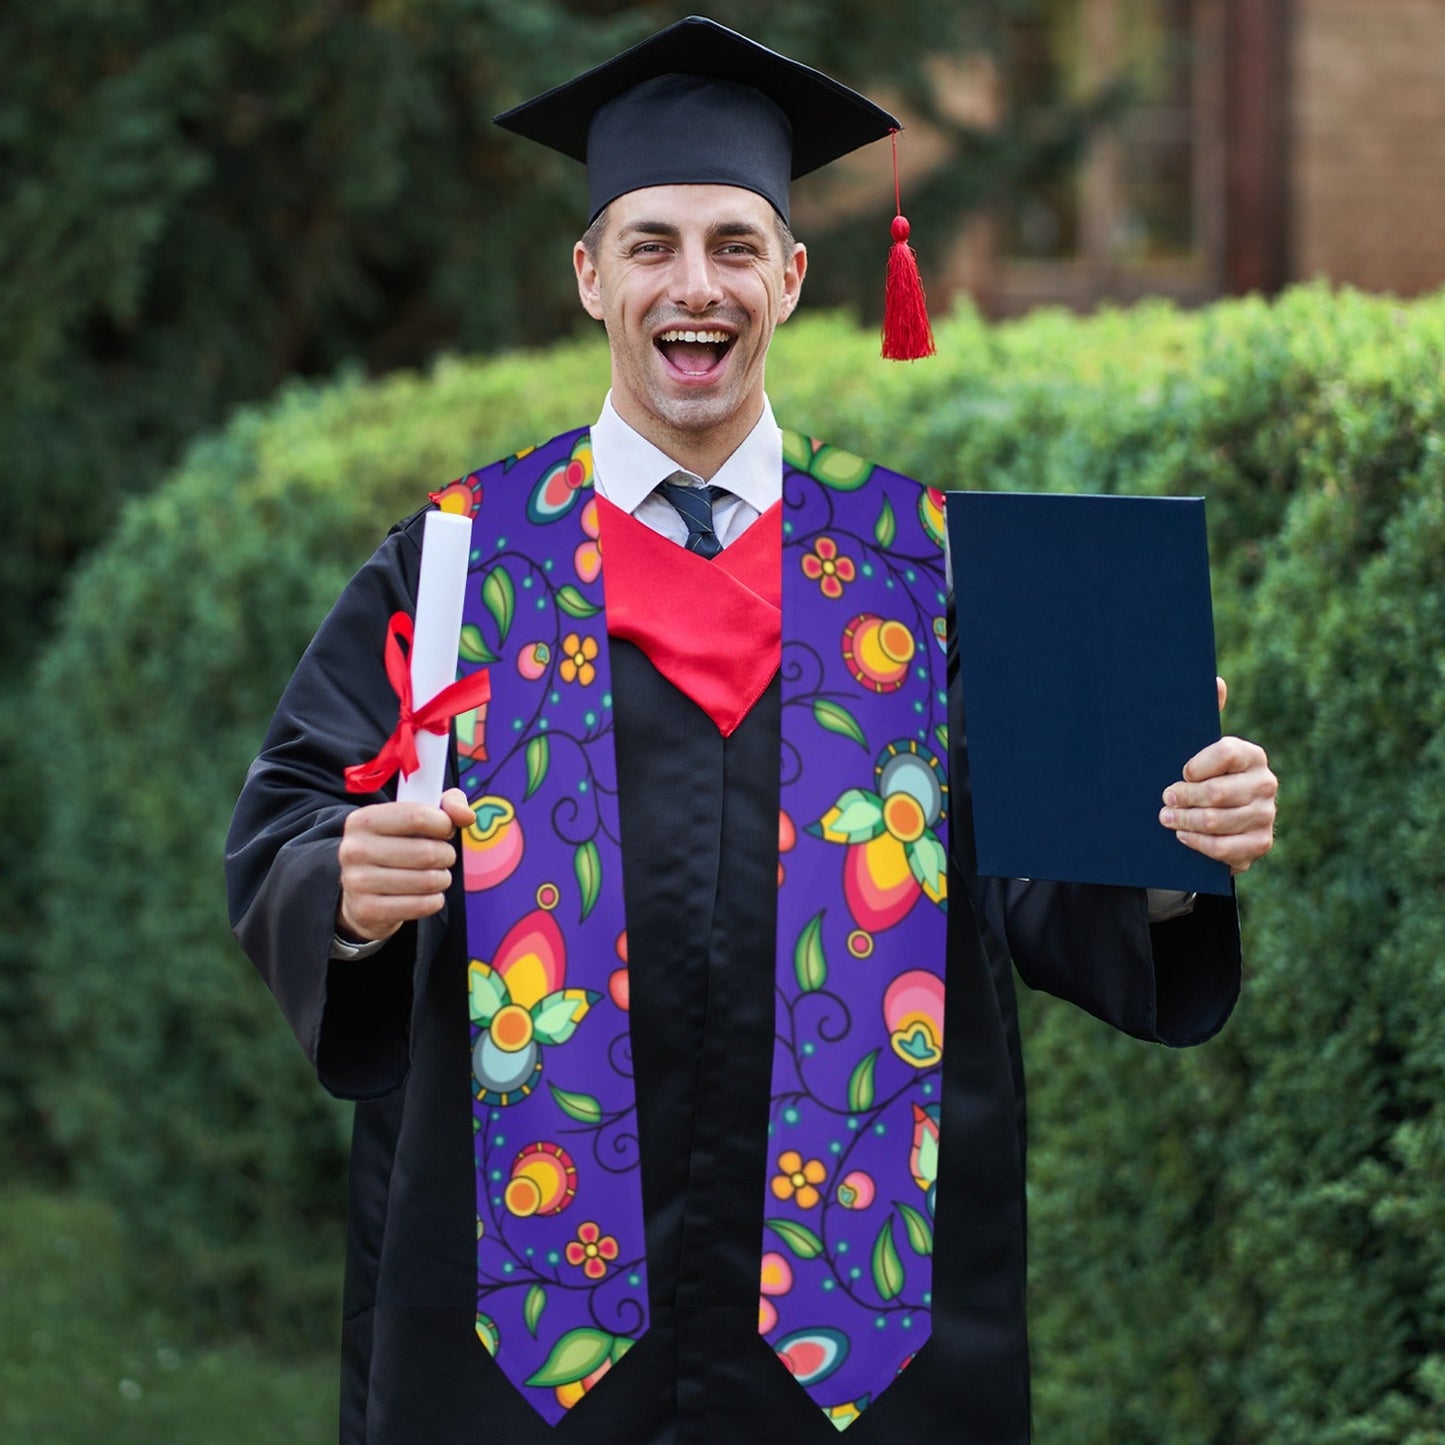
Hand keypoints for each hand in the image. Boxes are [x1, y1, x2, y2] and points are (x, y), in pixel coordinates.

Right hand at [336, 787, 475, 942]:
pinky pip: (421, 905)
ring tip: (436, 876)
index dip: (444, 824)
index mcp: (363, 820)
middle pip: (426, 852)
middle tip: (443, 857)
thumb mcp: (416, 817)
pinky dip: (434, 900)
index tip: (446, 830)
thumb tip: (466, 815)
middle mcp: (354, 849)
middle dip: (446, 855)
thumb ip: (447, 805)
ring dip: (442, 879)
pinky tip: (428, 895)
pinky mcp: (367, 910)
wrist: (361, 893)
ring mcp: (357, 882)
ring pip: (427, 881)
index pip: (417, 816)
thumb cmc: (396, 847)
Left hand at [1159, 678, 1276, 873]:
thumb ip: (1207, 715)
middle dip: (1183, 797)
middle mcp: (1265, 783)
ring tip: (1166, 818)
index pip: (1225, 753)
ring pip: (1217, 821)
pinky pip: (1225, 848)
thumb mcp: (1199, 748)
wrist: (1218, 820)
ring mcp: (1266, 815)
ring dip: (1185, 821)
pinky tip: (1183, 836)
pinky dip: (1199, 843)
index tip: (1180, 772)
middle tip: (1164, 799)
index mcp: (1251, 755)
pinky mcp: (1260, 843)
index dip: (1197, 765)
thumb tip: (1216, 681)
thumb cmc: (1203, 777)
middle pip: (1218, 792)